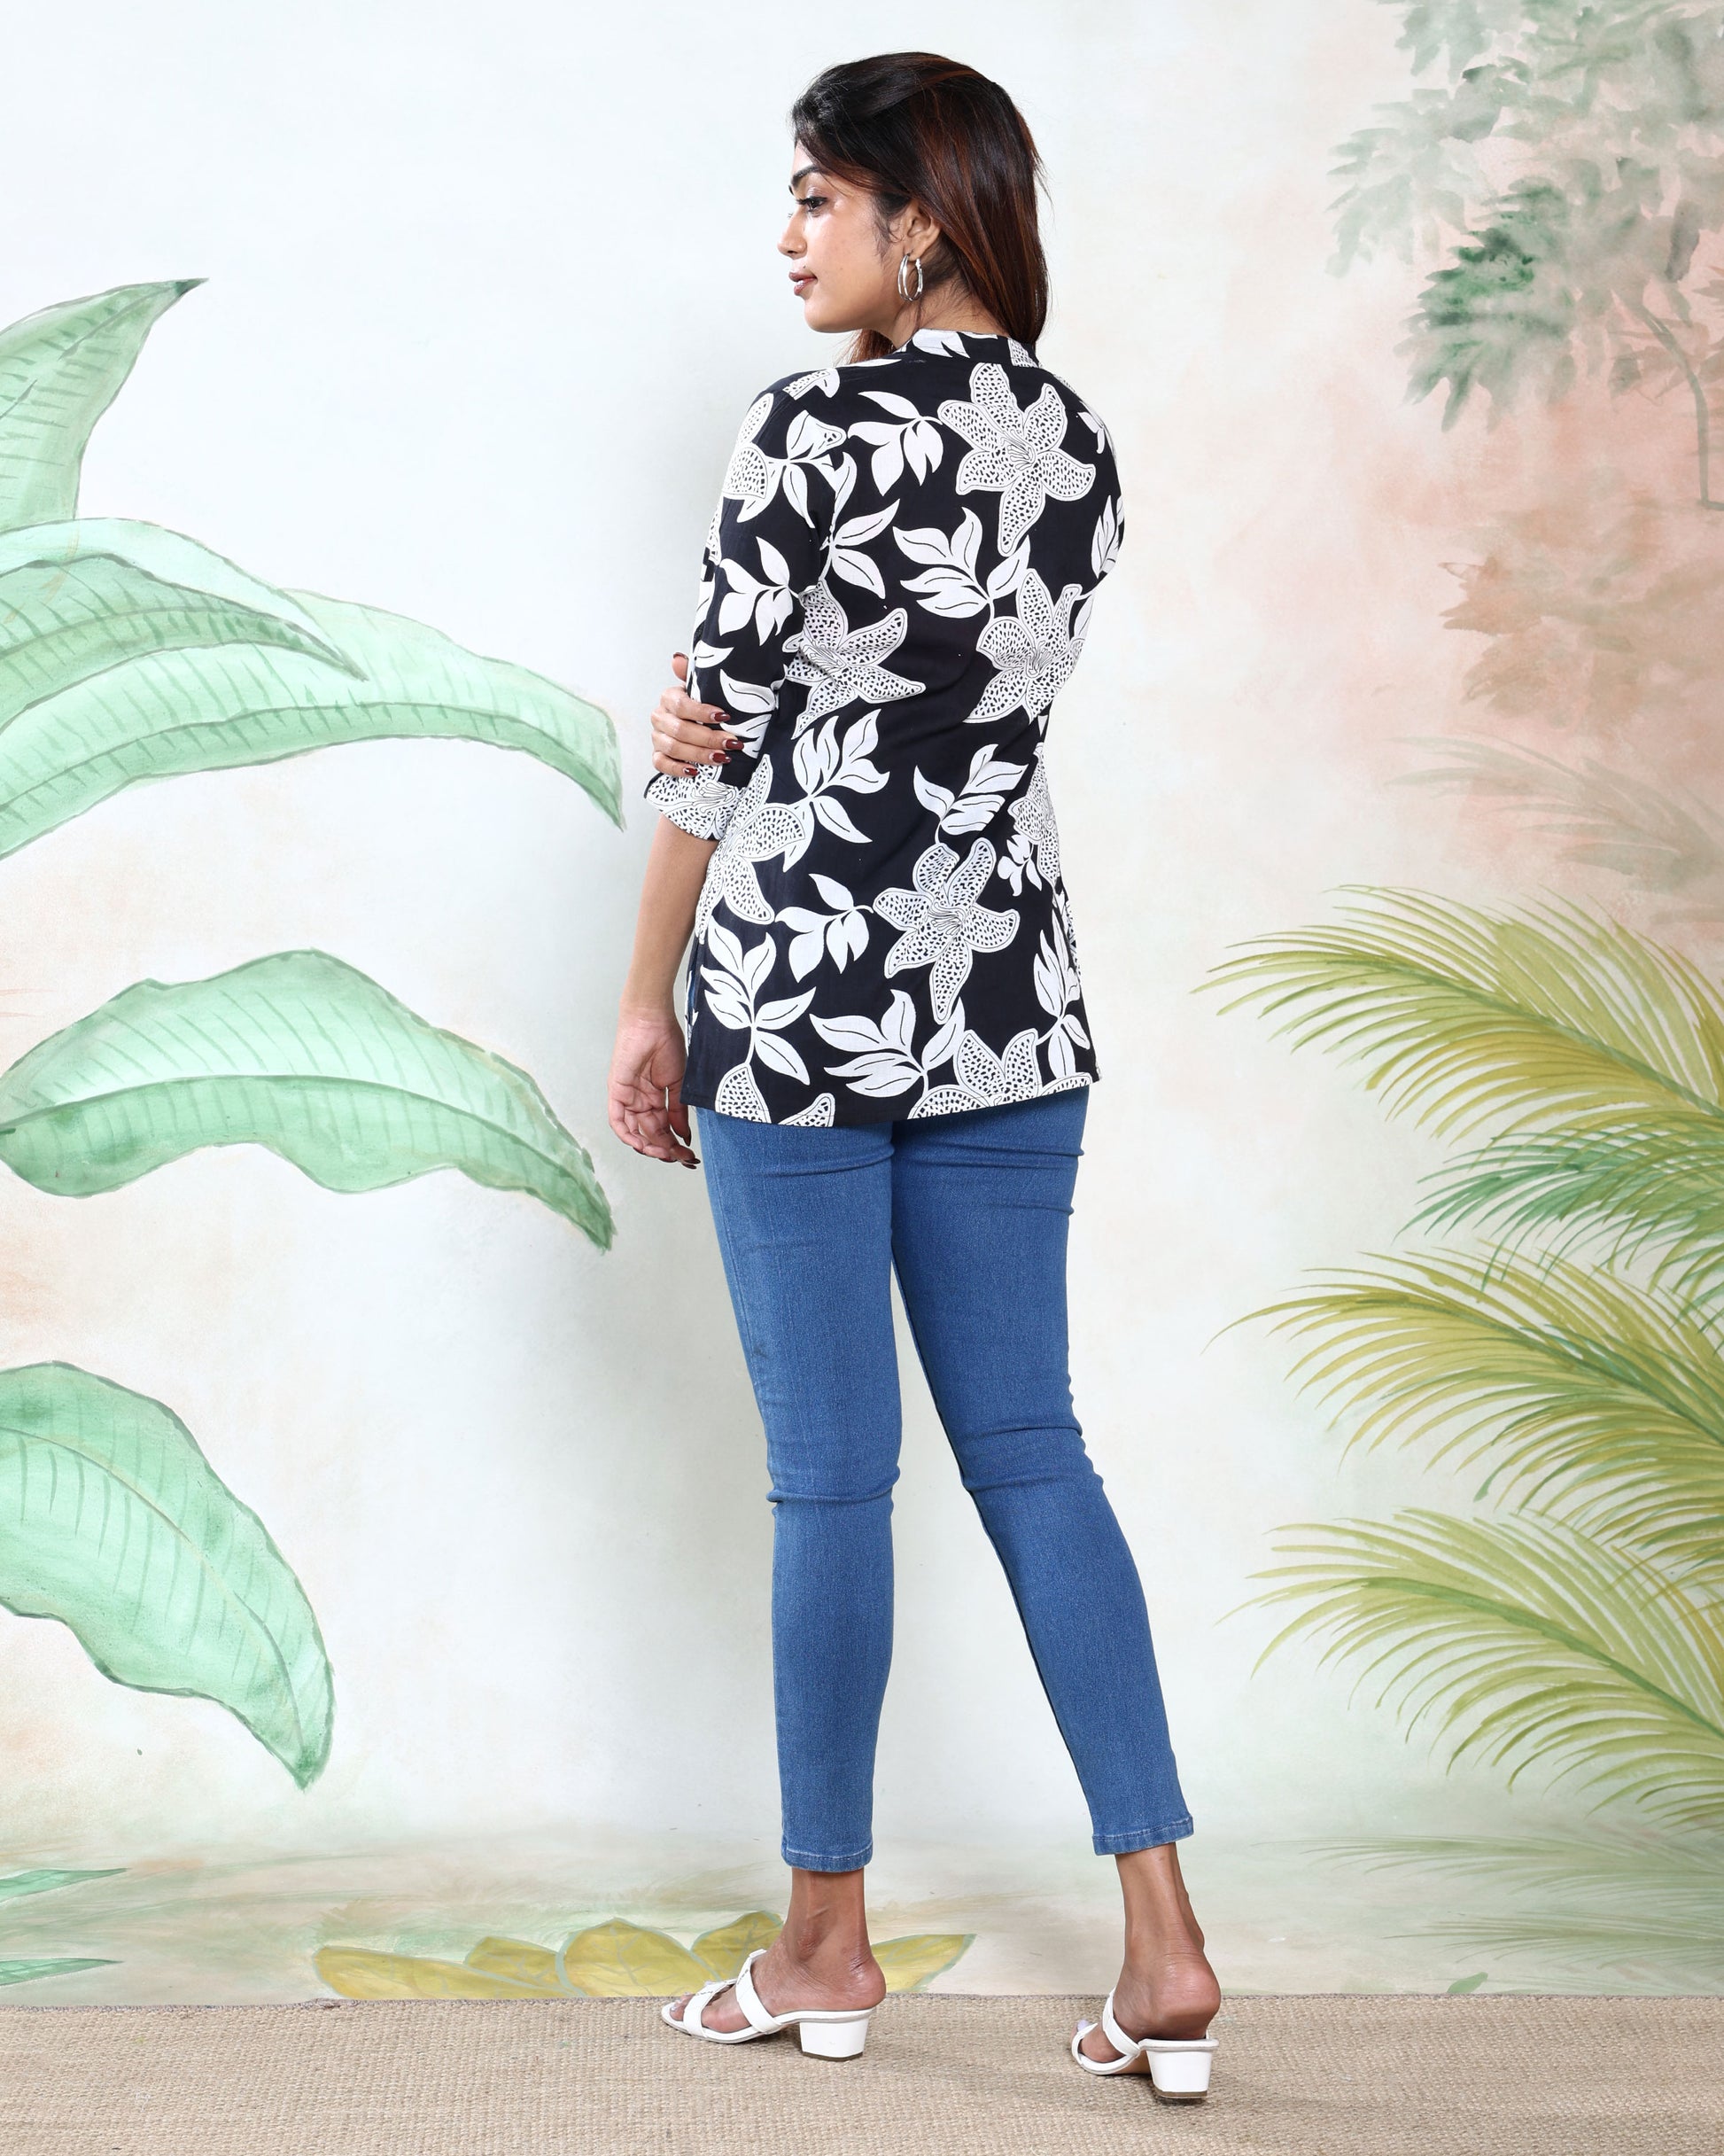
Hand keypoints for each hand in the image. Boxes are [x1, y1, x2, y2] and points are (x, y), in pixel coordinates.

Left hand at [609, 1006, 698, 1167]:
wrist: (653, 1022)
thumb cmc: (666, 1043)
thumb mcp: (678, 1083)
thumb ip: (678, 1111)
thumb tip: (683, 1135)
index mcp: (655, 1098)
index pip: (663, 1129)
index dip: (675, 1144)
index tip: (689, 1156)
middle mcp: (640, 1101)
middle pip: (650, 1133)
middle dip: (666, 1149)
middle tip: (682, 1159)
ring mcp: (627, 1097)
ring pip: (634, 1131)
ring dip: (649, 1146)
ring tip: (666, 1153)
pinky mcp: (616, 1092)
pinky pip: (618, 1121)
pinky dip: (628, 1135)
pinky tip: (643, 1145)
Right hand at [652, 653, 743, 777]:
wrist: (700, 725)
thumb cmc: (704, 706)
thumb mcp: (703, 688)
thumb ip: (693, 673)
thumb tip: (676, 658)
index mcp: (669, 698)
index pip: (680, 704)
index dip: (702, 711)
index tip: (725, 716)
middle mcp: (660, 717)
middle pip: (679, 730)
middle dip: (708, 738)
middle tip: (732, 743)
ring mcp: (657, 737)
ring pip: (673, 748)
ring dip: (699, 755)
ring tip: (722, 758)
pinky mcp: (658, 755)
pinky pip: (660, 765)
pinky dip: (677, 769)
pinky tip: (694, 772)